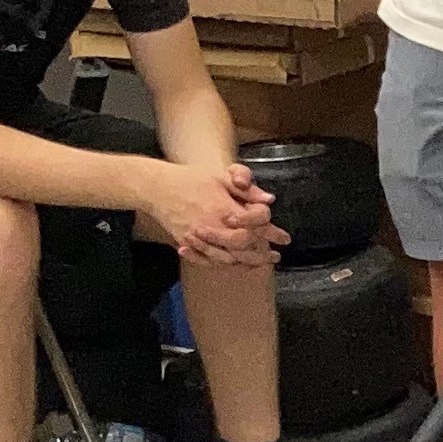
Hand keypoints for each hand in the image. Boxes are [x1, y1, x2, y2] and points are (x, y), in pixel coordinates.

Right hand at [140, 161, 286, 267]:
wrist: (158, 188)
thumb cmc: (191, 178)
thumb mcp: (220, 177)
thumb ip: (245, 188)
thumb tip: (269, 199)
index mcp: (225, 208)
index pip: (255, 225)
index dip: (272, 232)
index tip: (284, 238)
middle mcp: (215, 227)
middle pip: (245, 248)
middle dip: (262, 254)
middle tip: (275, 257)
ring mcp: (201, 239)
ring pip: (229, 259)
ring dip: (247, 263)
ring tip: (260, 264)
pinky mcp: (190, 245)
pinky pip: (211, 261)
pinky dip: (226, 265)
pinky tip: (236, 264)